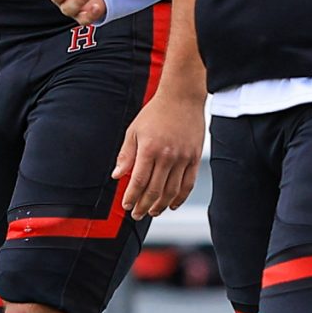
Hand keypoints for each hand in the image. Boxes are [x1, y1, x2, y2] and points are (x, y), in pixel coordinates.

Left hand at [115, 82, 202, 217]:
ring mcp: (183, 158)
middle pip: (154, 190)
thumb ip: (126, 155)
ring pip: (171, 191)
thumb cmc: (156, 112)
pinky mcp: (195, 158)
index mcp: (149, 149)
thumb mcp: (134, 130)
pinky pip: (188, 184)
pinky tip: (172, 204)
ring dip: (160, 205)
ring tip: (152, 212)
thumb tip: (117, 175)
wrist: (182, 98)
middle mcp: (167, 156)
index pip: (138, 181)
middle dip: (143, 206)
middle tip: (137, 214)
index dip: (131, 196)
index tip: (126, 205)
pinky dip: (180, 198)